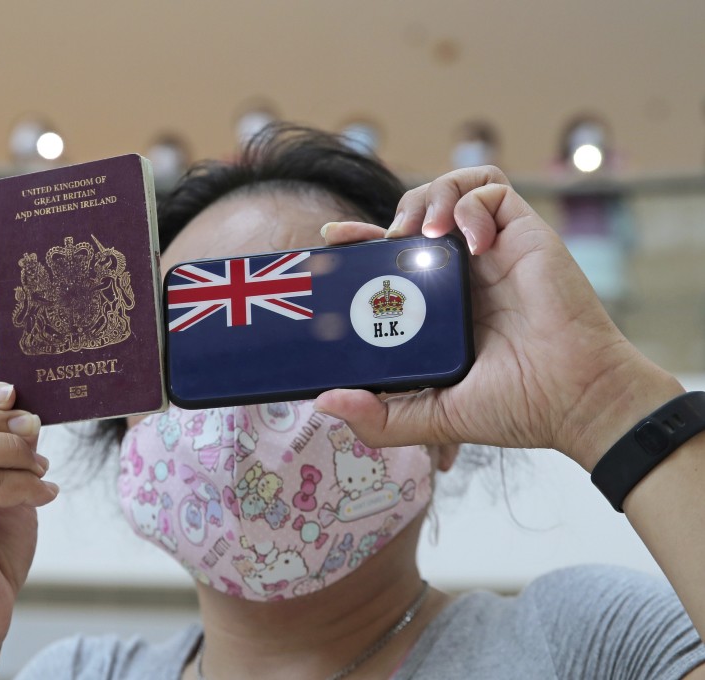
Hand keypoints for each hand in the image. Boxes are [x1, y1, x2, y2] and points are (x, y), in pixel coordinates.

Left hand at [315, 166, 682, 469]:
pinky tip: (469, 242)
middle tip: (378, 240)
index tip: (332, 238)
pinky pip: (492, 189)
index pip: (392, 257)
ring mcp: (494, 251)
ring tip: (422, 232)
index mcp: (441, 304)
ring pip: (452, 189)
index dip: (360, 240)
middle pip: (416, 215)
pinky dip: (471, 203)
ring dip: (428, 198)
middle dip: (389, 213)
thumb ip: (380, 418)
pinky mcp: (525, 234)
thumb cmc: (517, 407)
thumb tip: (325, 403)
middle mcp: (465, 273)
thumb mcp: (433, 417)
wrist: (576, 400)